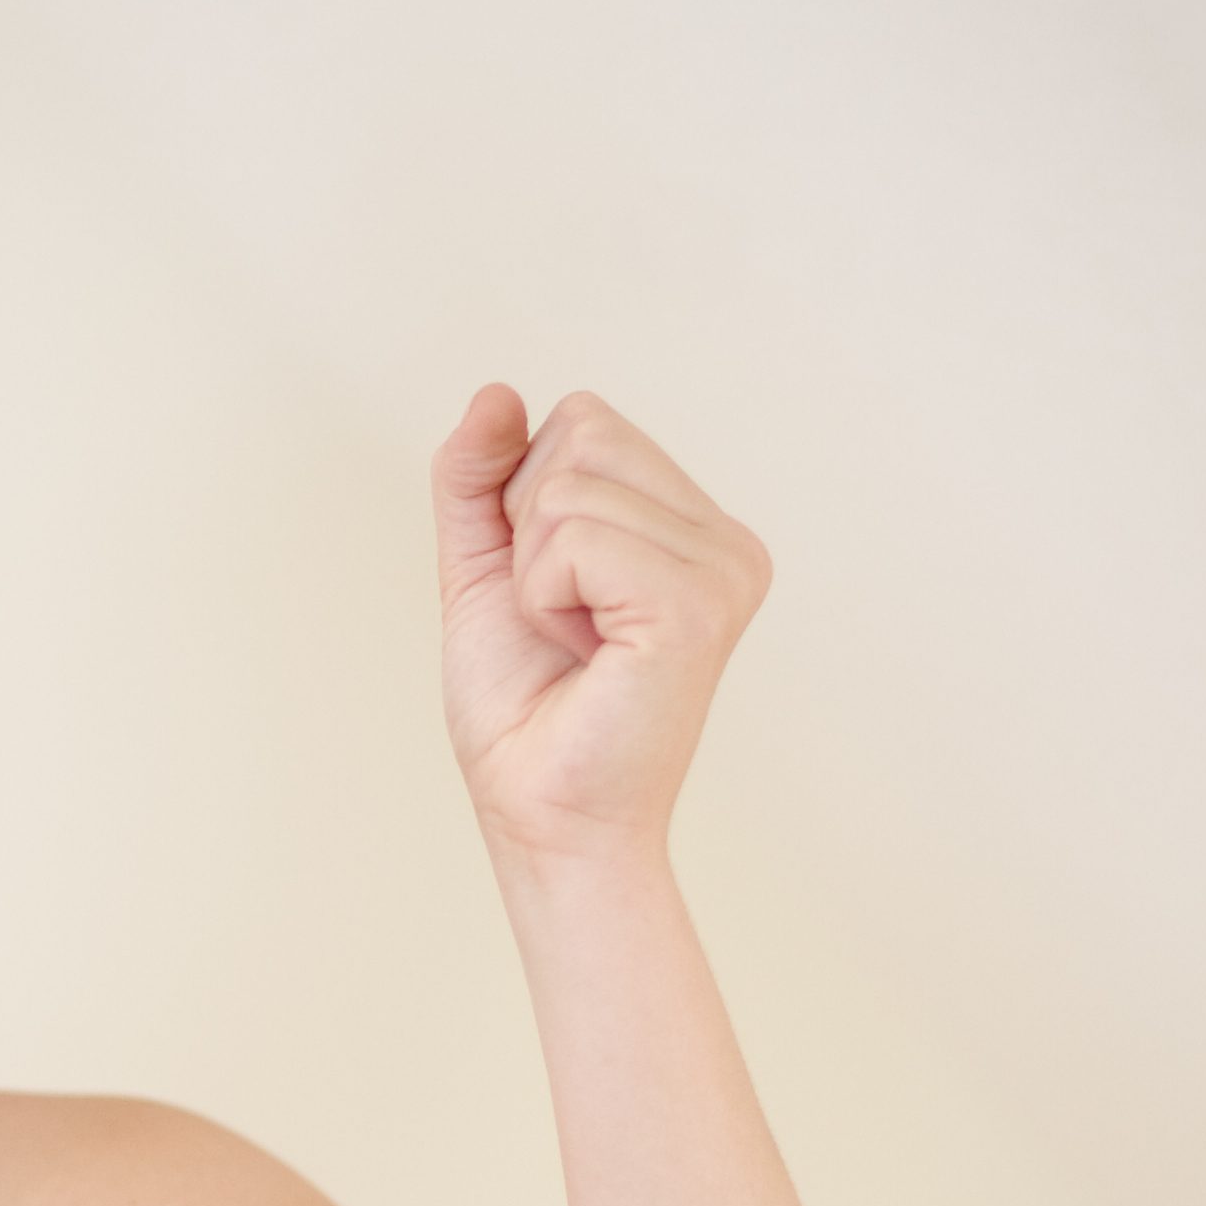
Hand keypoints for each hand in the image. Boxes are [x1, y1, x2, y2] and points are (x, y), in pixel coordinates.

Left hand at [429, 386, 768, 870]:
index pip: (583, 420)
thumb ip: (479, 478)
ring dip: (533, 572)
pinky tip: (585, 654)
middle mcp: (725, 540)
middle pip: (581, 430)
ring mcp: (723, 569)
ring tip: (573, 643)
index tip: (551, 594)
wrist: (538, 813)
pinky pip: (575, 537)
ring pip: (570, 484)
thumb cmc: (522, 709)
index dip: (525, 503)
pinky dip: (544, 596)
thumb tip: (496, 392)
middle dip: (528, 527)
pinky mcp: (698, 605)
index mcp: (691, 525)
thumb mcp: (483, 568)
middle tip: (560, 622)